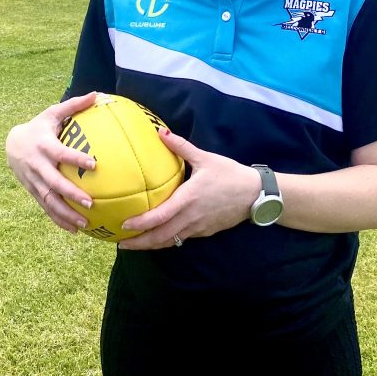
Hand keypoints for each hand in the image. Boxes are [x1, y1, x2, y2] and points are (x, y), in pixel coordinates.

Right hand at [5, 91, 98, 233]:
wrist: (12, 144)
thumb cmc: (40, 127)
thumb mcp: (53, 113)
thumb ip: (74, 105)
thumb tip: (97, 94)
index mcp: (44, 146)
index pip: (61, 153)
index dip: (75, 158)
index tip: (94, 164)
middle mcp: (37, 166)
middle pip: (54, 183)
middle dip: (71, 194)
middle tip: (90, 203)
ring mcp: (34, 181)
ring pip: (49, 201)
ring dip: (66, 214)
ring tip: (85, 224)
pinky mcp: (33, 192)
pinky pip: (46, 208)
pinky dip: (59, 220)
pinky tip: (75, 230)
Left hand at [117, 128, 261, 250]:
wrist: (255, 194)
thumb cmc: (229, 174)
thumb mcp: (205, 157)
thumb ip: (181, 146)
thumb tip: (160, 132)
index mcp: (188, 199)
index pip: (159, 217)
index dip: (141, 224)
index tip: (124, 225)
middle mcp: (191, 217)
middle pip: (161, 236)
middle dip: (140, 243)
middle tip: (121, 243)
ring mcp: (198, 228)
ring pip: (171, 241)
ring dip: (152, 245)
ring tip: (135, 244)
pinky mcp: (205, 232)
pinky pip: (182, 239)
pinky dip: (167, 241)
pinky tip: (159, 237)